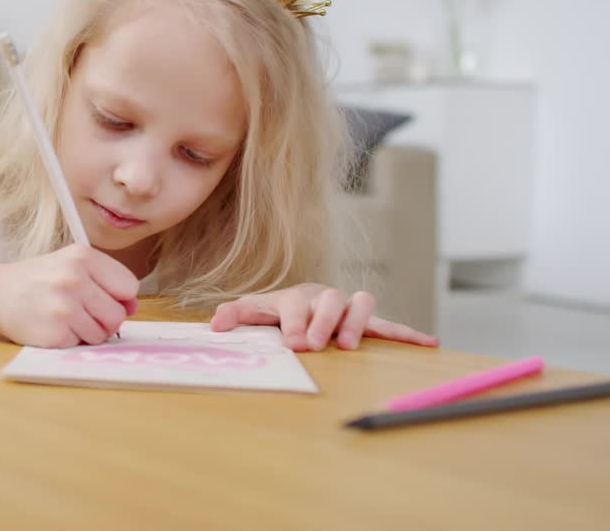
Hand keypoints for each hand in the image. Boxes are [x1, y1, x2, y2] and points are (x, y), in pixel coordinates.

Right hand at [0, 244, 138, 347]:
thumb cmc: (38, 280)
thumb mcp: (71, 265)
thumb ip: (105, 281)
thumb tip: (133, 307)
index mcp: (83, 256)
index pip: (128, 286)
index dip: (118, 297)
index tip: (99, 297)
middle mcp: (74, 279)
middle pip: (118, 314)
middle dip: (104, 319)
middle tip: (79, 311)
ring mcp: (64, 307)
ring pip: (102, 333)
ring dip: (87, 332)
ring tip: (64, 318)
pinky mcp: (55, 332)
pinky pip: (81, 344)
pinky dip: (70, 340)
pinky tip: (52, 326)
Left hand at [209, 283, 438, 351]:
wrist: (302, 307)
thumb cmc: (277, 314)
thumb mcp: (254, 313)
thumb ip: (235, 315)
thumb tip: (214, 325)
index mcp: (296, 297)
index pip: (295, 305)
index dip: (295, 322)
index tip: (294, 344)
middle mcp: (324, 298)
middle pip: (331, 300)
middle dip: (324, 321)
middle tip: (317, 344)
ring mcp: (348, 308)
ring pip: (361, 302)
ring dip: (358, 322)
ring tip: (350, 346)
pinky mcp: (368, 322)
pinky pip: (389, 325)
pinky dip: (408, 332)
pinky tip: (428, 344)